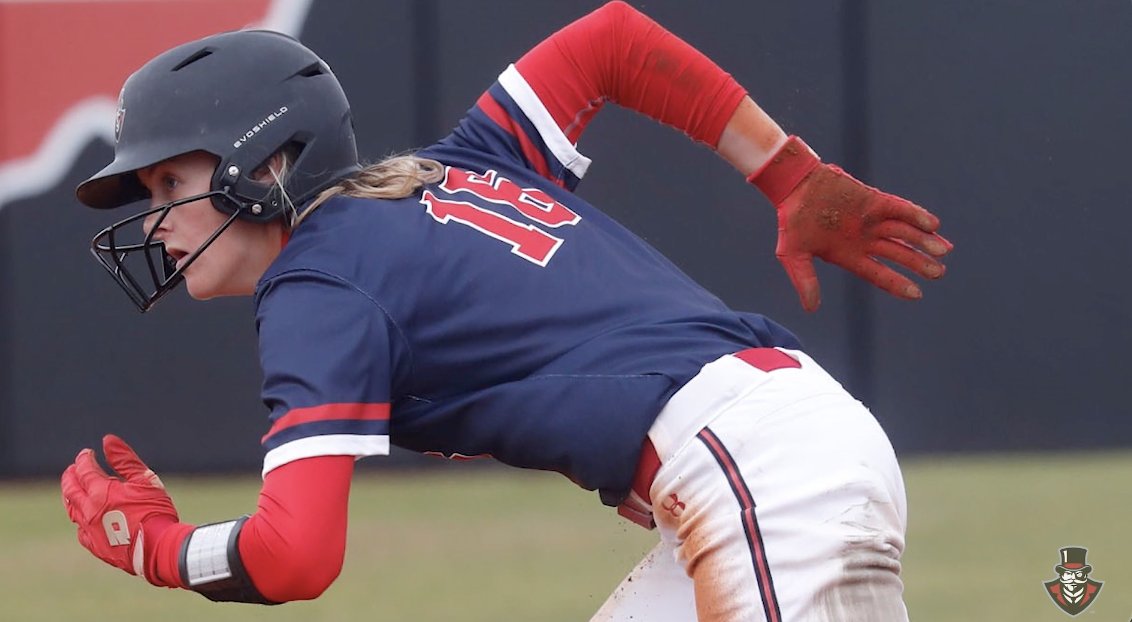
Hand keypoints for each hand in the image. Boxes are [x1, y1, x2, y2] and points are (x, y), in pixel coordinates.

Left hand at [60, 435, 178, 580]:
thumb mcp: (145, 480)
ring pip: (71, 509)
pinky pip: (80, 530)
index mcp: (100, 492)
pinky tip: (85, 518)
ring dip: (71, 496)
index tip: (88, 453)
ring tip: (74, 489)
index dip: (85, 459)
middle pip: (71, 489)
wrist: (158, 548)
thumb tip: (108, 440)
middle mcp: (88, 510)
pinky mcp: (95, 546)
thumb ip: (125, 460)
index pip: (85, 469)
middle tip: (74, 468)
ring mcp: (89, 529)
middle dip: (71, 475)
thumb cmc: (155, 511)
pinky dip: (80, 519)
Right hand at [750, 136, 952, 311]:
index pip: (879, 273)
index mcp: (849, 255)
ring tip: (944, 251)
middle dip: (919, 263)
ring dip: (923, 241)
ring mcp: (872, 219)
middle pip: (898, 253)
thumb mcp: (793, 255)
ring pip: (904, 232)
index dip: (897, 283)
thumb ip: (804, 280)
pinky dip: (916, 216)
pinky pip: (900, 209)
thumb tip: (811, 309)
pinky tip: (933, 225)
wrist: (794, 187)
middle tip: (939, 273)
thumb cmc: (792, 221)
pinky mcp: (875, 200)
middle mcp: (865, 239)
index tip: (917, 294)